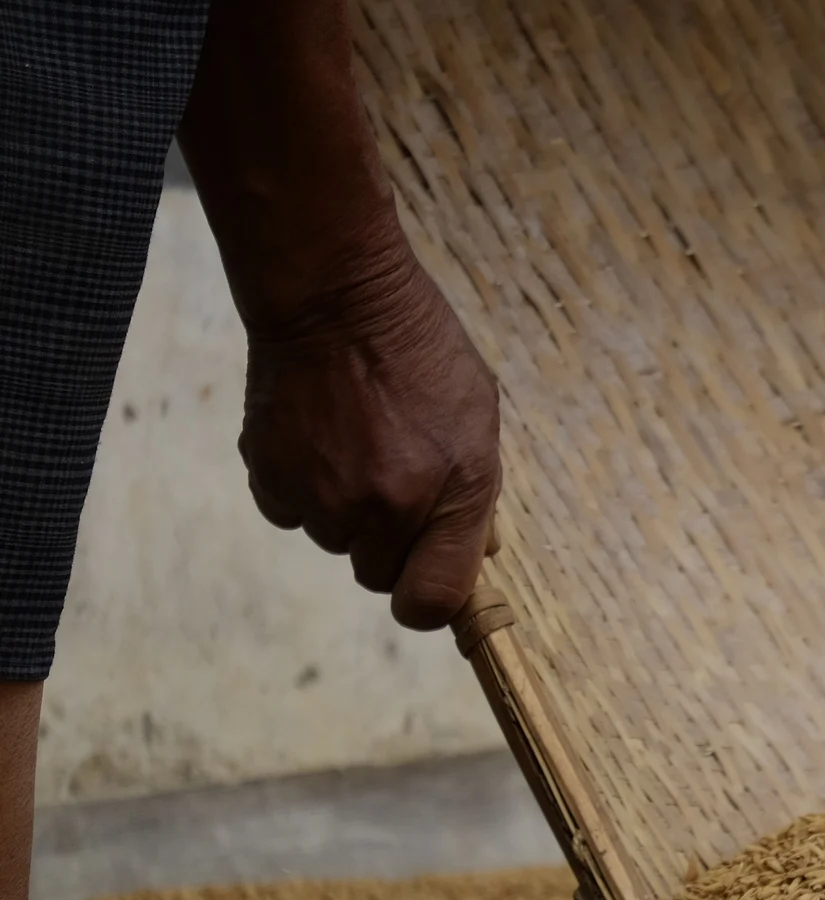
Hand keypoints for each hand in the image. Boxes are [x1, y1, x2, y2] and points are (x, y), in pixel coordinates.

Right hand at [238, 245, 501, 630]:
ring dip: (347, 511)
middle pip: (379, 573)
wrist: (333, 296)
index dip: (431, 598)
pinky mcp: (268, 475)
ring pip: (334, 541)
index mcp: (445, 497)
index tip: (430, 578)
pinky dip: (303, 488)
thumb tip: (480, 554)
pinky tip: (320, 438)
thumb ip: (476, 496)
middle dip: (392, 542)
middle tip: (398, 480)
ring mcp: (319, 495)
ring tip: (360, 443)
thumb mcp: (476, 422)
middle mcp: (379, 509)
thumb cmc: (420, 354)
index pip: (431, 602)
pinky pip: (290, 512)